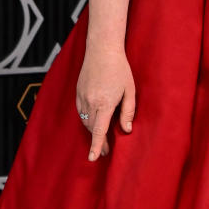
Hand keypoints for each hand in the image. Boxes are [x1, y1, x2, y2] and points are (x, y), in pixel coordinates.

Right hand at [76, 43, 135, 161]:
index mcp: (105, 102)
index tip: (93, 158)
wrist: (102, 50)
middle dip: (99, 141)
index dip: (97, 145)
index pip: (99, 130)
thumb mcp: (130, 90)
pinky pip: (81, 112)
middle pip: (92, 128)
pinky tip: (95, 121)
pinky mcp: (78, 93)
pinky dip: (87, 120)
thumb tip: (126, 129)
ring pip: (86, 121)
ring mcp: (82, 97)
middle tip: (107, 150)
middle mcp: (90, 101)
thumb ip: (128, 111)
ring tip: (102, 138)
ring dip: (93, 131)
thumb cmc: (120, 69)